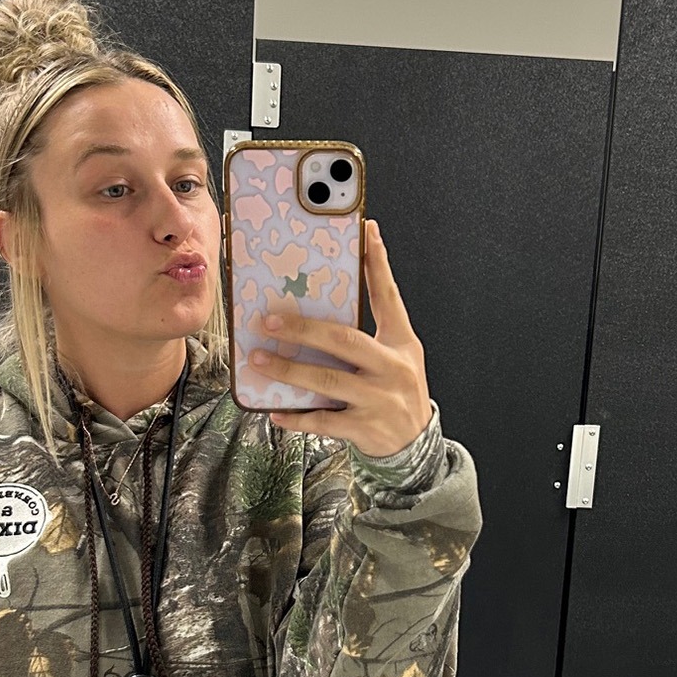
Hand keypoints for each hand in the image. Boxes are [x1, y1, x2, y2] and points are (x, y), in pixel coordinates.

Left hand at [250, 223, 432, 458]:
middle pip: (345, 340)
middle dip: (304, 329)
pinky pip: (324, 421)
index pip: (388, 295)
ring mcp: (379, 400)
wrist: (416, 444)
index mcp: (401, 342)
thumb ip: (371, 330)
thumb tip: (321, 303)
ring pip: (328, 381)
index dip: (378, 262)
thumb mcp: (397, 355)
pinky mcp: (365, 428)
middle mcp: (393, 367)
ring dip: (290, 370)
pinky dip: (297, 417)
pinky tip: (275, 411)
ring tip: (259, 360)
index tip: (365, 231)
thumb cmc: (397, 390)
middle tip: (269, 321)